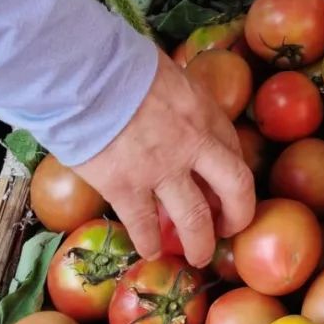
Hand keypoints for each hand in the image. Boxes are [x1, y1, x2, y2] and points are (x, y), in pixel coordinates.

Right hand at [73, 48, 255, 267]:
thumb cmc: (123, 67)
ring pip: (195, 219)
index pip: (234, 152)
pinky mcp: (126, 187)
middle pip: (235, 189)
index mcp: (206, 114)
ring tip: (198, 256)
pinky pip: (145, 225)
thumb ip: (182, 101)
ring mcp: (162, 170)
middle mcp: (193, 146)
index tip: (229, 190)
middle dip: (238, 215)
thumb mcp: (171, 76)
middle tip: (230, 229)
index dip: (234, 176)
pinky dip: (149, 242)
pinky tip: (149, 251)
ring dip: (199, 243)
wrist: (86, 76)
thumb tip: (178, 109)